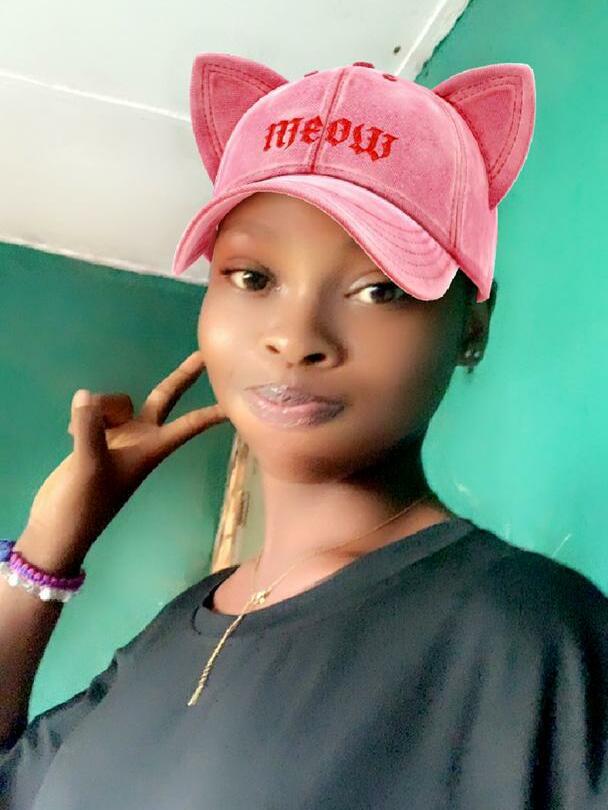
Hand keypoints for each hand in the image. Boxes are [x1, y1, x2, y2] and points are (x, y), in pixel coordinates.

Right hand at [21, 351, 228, 565]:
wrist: (58, 526)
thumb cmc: (84, 505)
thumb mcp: (89, 467)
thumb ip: (90, 428)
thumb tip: (86, 395)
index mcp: (151, 448)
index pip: (190, 424)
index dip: (213, 412)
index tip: (238, 399)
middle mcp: (141, 438)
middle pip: (165, 397)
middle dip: (182, 377)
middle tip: (202, 354)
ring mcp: (119, 437)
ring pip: (117, 401)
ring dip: (100, 406)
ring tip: (78, 434)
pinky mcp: (96, 437)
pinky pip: (94, 411)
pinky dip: (83, 416)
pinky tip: (69, 435)